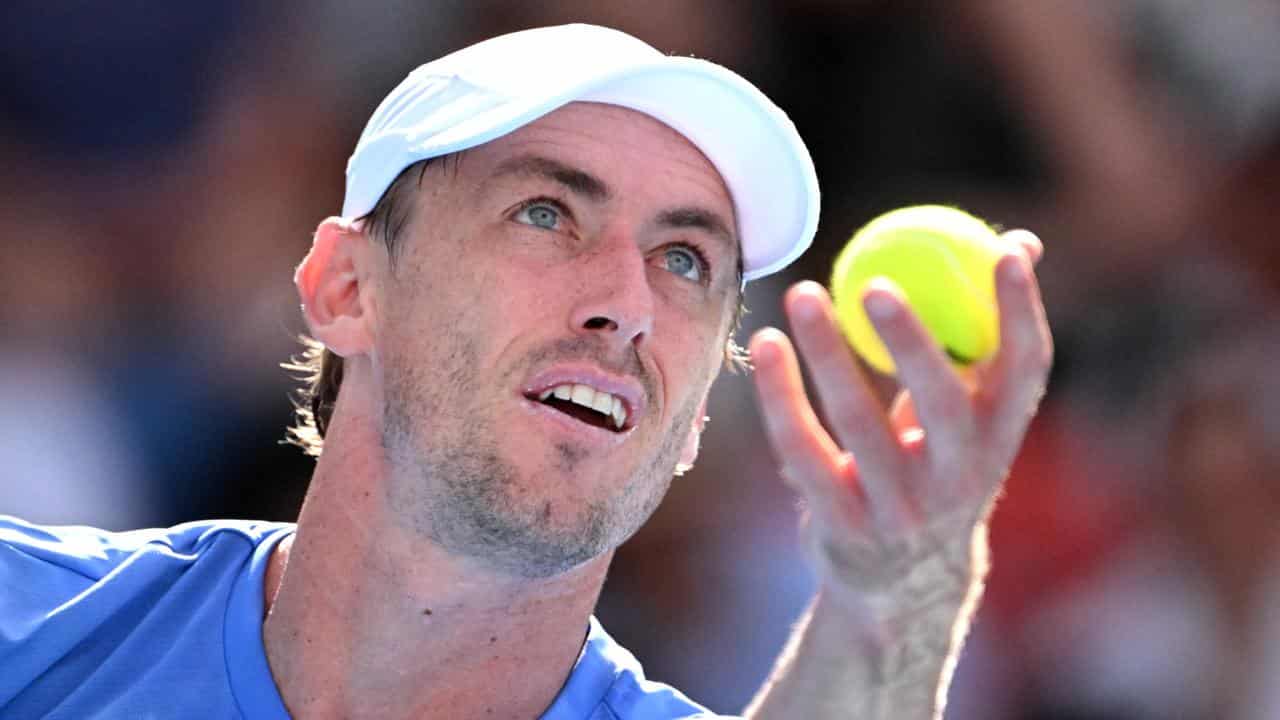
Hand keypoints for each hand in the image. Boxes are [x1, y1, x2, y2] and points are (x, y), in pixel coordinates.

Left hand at [748, 231, 1051, 625]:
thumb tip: (1021, 241)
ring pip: (858, 424)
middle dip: (911, 340)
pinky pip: (803, 449)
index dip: (1021, 310)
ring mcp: (900, 508)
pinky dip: (780, 394)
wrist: (903, 582)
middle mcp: (959, 478)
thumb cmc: (937, 465)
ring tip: (803, 294)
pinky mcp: (842, 524)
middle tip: (874, 280)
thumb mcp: (972, 414)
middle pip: (940, 403)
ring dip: (827, 354)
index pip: (1027, 370)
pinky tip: (766, 345)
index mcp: (1000, 439)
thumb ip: (987, 333)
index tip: (1003, 249)